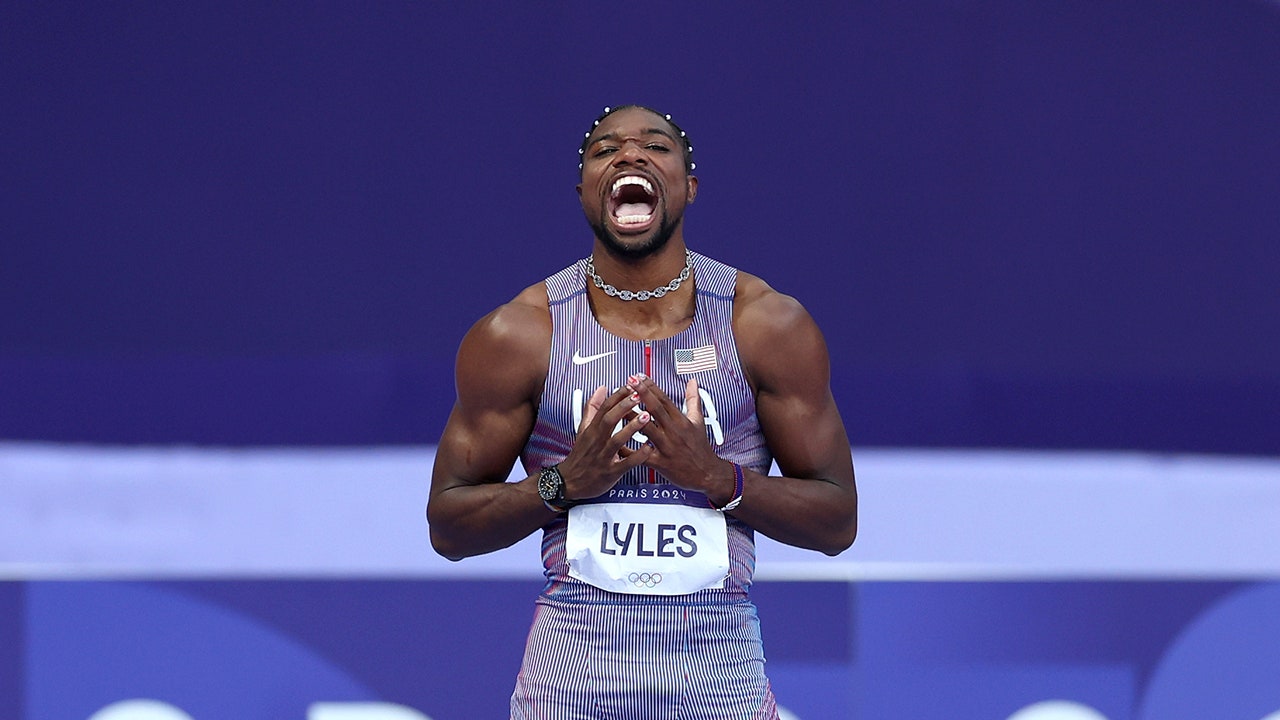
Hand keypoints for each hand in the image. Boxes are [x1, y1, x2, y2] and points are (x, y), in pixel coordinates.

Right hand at [557, 385, 653, 500]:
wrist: (569, 482)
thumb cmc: (580, 455)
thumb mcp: (583, 430)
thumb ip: (592, 409)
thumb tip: (601, 389)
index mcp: (591, 430)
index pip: (603, 408)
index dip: (617, 396)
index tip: (630, 386)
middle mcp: (596, 442)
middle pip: (608, 420)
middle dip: (624, 407)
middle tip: (638, 396)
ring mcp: (603, 457)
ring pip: (617, 440)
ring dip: (631, 428)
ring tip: (646, 417)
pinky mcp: (610, 473)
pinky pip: (625, 464)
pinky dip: (638, 456)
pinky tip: (649, 448)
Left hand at [626, 374, 733, 497]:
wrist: (707, 474)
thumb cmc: (700, 448)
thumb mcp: (699, 421)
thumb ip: (693, 400)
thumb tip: (692, 382)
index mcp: (682, 421)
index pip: (665, 399)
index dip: (651, 387)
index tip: (639, 376)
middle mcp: (674, 432)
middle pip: (656, 409)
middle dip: (641, 394)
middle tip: (629, 382)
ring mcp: (667, 447)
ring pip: (646, 429)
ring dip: (632, 417)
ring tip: (619, 407)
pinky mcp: (660, 463)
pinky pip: (641, 455)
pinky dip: (629, 449)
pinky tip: (617, 442)